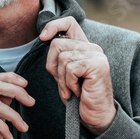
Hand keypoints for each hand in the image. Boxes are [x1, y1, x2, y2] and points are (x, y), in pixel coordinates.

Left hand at [39, 17, 116, 134]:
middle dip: (53, 67)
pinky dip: (69, 84)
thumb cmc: (79, 97)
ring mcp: (96, 55)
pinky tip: (79, 92)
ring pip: (62, 58)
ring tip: (73, 89)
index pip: (69, 23)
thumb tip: (43, 37)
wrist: (96, 115)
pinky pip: (70, 69)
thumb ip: (58, 57)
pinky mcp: (97, 65)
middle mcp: (92, 48)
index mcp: (84, 47)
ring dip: (62, 80)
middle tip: (63, 83)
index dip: (53, 25)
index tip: (42, 37)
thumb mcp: (64, 74)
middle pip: (57, 44)